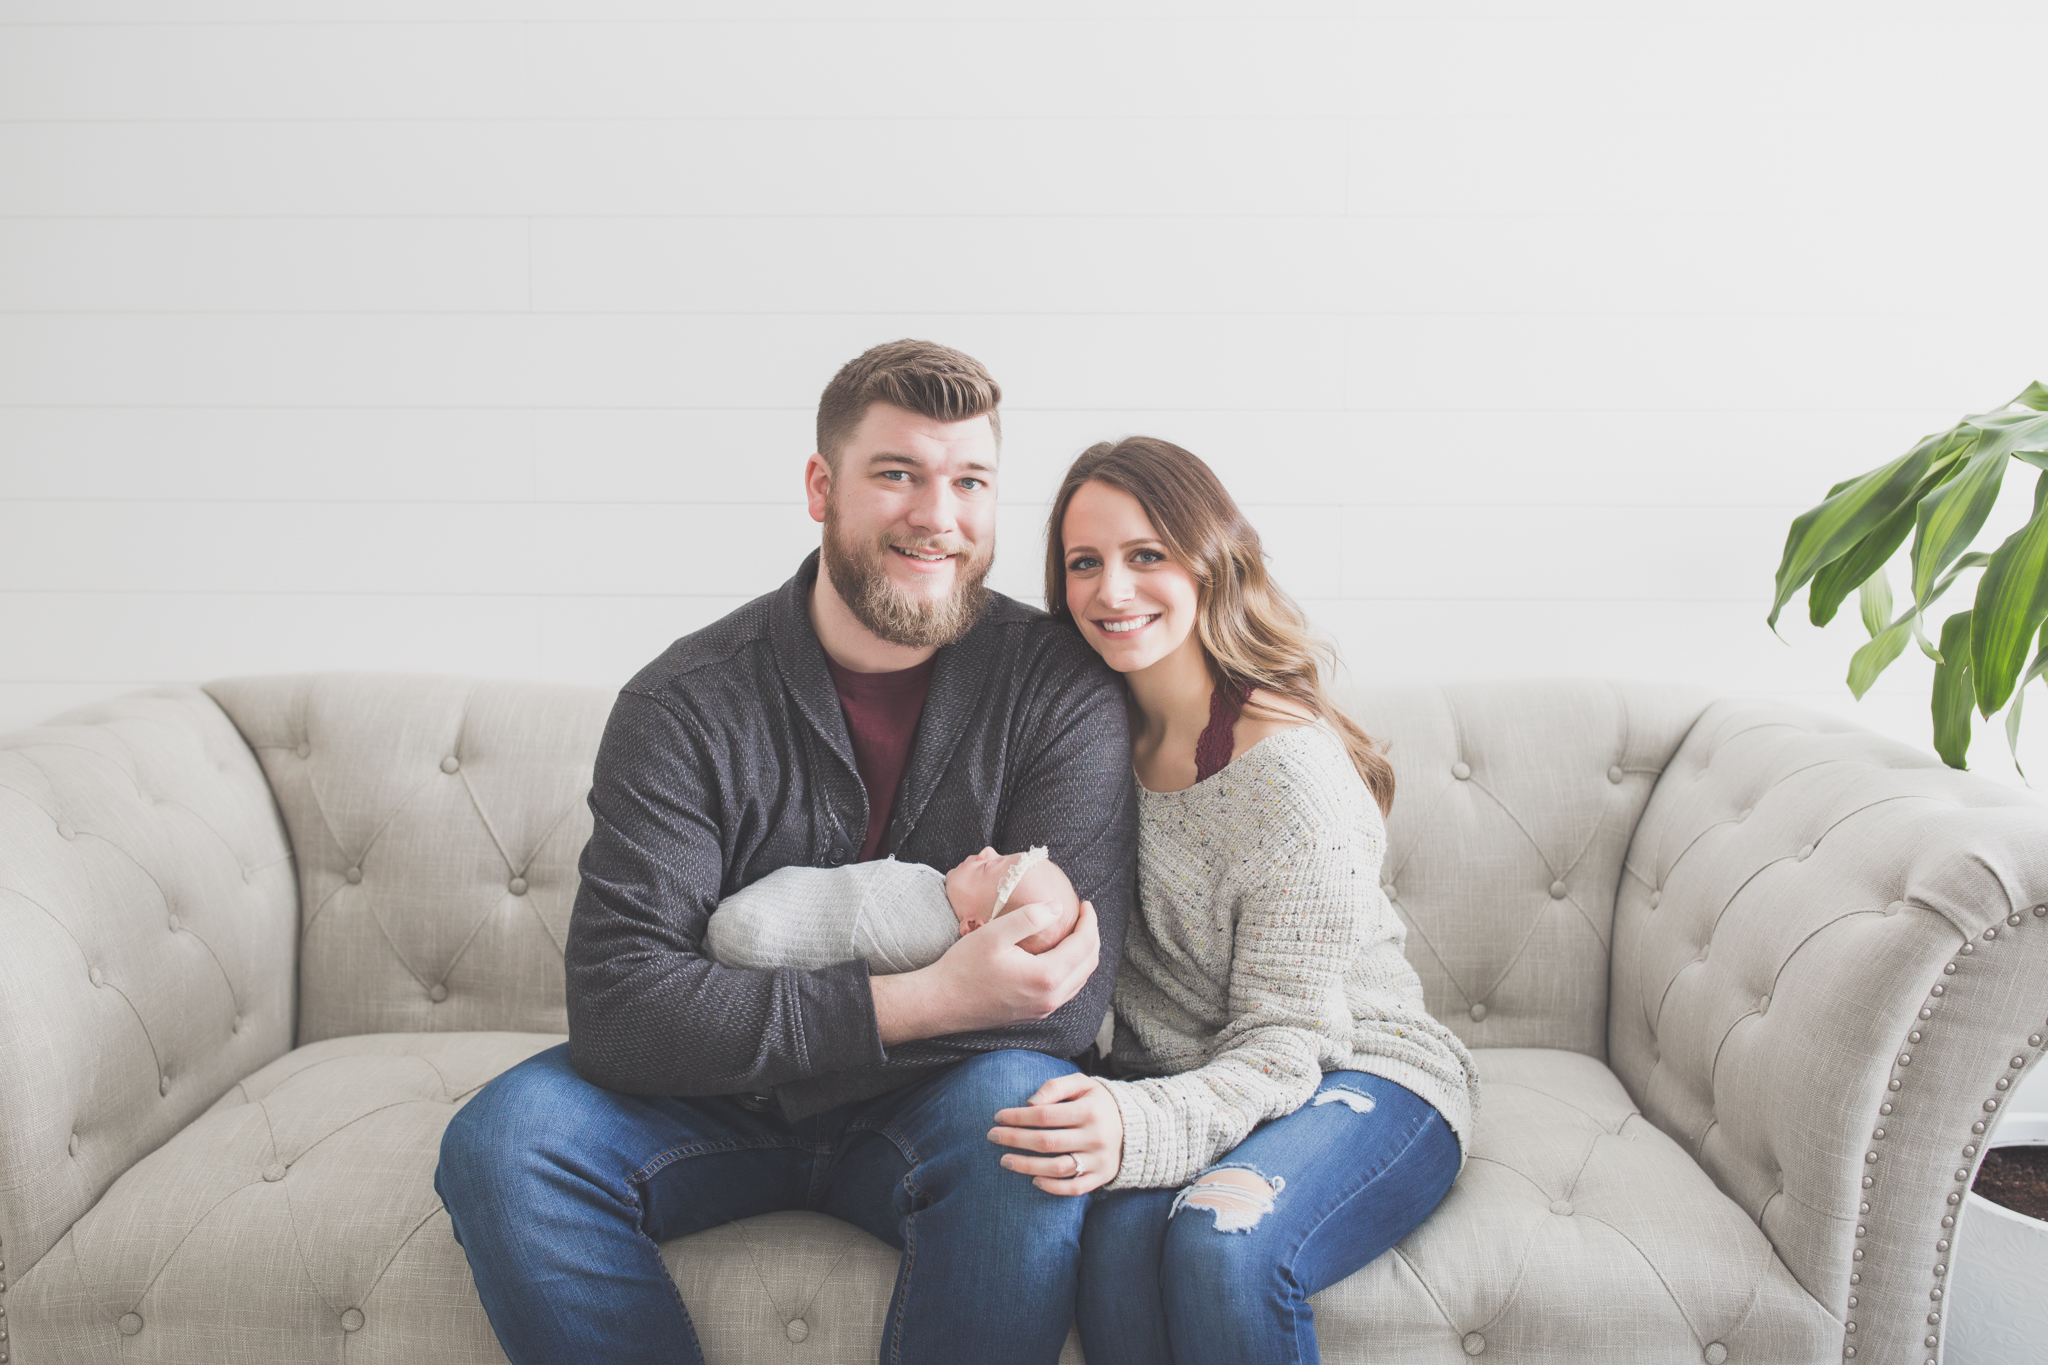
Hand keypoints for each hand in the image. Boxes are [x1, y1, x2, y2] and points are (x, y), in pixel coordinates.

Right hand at [875, 899, 1099, 1043]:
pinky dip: (1071, 970)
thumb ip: (1029, 918)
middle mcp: (1050, 998)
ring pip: (1079, 980)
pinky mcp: (1034, 1014)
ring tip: (1075, 932)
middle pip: (1088, 965)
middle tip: (1084, 916)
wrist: (942, 1003)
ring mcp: (1043, 1009)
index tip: (1085, 904)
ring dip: (1083, 955)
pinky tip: (1059, 956)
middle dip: (1091, 937)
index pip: (1083, 945)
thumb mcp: (995, 934)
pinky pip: (1066, 991)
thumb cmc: (964, 967)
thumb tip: (1058, 908)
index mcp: (1045, 976)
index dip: (1089, 921)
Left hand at [988, 1071, 1121, 1195]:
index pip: (1045, 1116)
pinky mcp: (1101, 1177)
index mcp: (1090, 1111)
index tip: (998, 1117)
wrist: (1135, 1127)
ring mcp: (1099, 1160)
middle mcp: (1096, 1137)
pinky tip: (1034, 1180)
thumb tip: (1030, 1102)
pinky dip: (1053, 1187)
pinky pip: (1074, 1188)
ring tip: (1005, 1160)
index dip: (1018, 1117)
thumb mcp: (1082, 1085)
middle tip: (992, 1136)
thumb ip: (1056, 1086)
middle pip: (1047, 1142)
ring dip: (1027, 1166)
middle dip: (1015, 1139)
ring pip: (1057, 1168)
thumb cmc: (1098, 1103)